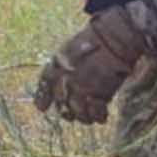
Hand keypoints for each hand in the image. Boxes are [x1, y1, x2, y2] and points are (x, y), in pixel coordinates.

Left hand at [33, 8, 141, 124]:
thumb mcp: (70, 48)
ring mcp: (81, 90)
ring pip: (78, 113)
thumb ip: (63, 67)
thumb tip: (62, 83)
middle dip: (67, 111)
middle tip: (72, 114)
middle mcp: (65, 81)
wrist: (114, 39)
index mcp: (55, 66)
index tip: (42, 108)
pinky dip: (99, 117)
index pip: (44, 87)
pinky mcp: (99, 96)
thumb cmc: (95, 40)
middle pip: (62, 104)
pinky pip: (96, 114)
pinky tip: (101, 116)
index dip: (42, 99)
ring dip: (83, 117)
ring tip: (89, 117)